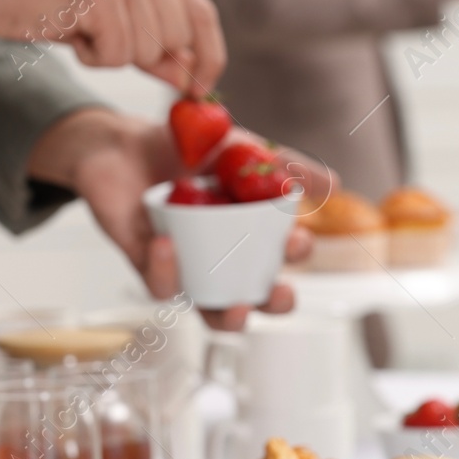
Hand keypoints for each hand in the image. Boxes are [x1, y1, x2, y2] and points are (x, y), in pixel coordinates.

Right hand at [0, 0, 224, 91]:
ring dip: (112, 57)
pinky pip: (116, 55)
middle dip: (143, 57)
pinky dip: (92, 58)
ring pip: (147, 50)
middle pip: (176, 39)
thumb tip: (194, 79)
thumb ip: (156, 48)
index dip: (209, 57)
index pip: (203, 14)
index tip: (202, 89)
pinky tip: (69, 31)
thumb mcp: (113, 24)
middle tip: (102, 38)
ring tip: (82, 30)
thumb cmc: (50, 3)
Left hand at [28, 108, 312, 329]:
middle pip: (258, 299)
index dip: (296, 257)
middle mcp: (222, 260)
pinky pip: (161, 284)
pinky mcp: (148, 267)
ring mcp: (187, 268)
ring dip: (229, 317)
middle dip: (275, 304)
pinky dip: (167, 269)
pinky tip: (168, 243)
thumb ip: (286, 164)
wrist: (122, 142)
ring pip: (211, 309)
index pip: (283, 257)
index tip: (296, 238)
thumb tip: (336, 182)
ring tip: (238, 307)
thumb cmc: (185, 150)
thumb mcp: (241, 148)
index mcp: (250, 235)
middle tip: (279, 291)